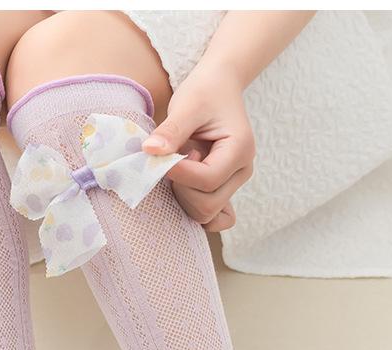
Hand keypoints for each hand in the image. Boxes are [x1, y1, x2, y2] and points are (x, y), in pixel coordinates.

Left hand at [142, 65, 254, 231]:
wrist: (218, 87)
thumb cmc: (205, 92)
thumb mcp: (187, 104)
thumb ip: (170, 130)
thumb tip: (150, 151)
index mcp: (240, 150)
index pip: (208, 180)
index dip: (179, 174)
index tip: (163, 156)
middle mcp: (242, 171)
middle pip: (207, 204)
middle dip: (181, 188)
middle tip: (173, 161)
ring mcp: (234, 184)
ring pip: (206, 214)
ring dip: (183, 198)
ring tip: (179, 168)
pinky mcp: (224, 190)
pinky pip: (215, 219)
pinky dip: (195, 211)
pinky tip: (184, 189)